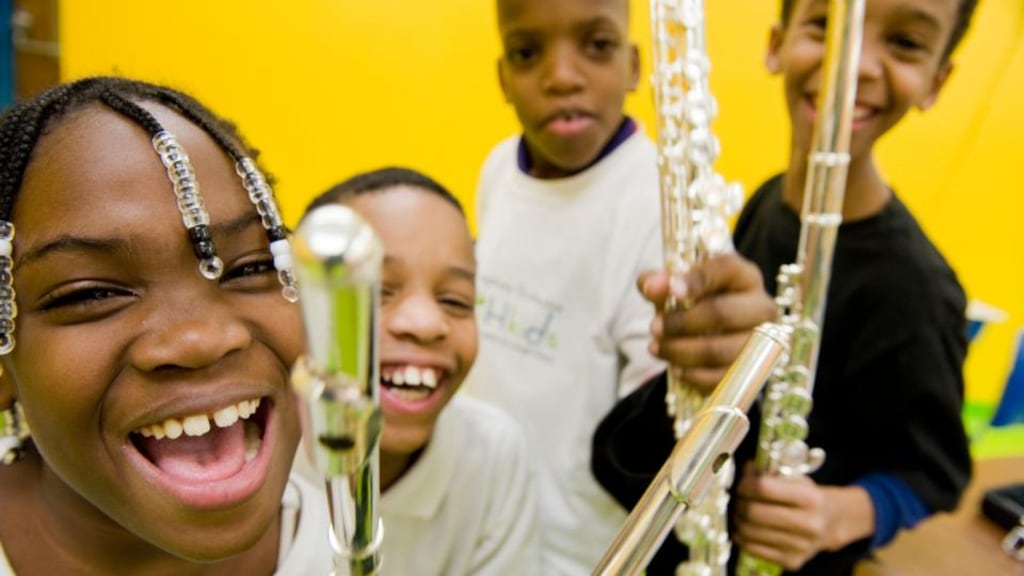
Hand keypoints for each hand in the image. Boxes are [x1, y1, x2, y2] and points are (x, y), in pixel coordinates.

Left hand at [639, 252, 775, 393]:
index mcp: (744, 275)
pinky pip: (723, 377)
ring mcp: (762, 340)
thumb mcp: (676, 289)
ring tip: (657, 348)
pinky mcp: (755, 370)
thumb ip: (659, 283)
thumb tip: (651, 286)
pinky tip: (676, 368)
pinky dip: (694, 375)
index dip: (698, 280)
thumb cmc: (697, 304)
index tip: (672, 291)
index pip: (726, 269)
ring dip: (682, 352)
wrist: (717, 335)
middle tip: (654, 327)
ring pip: (721, 350)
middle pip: (723, 313)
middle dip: (681, 323)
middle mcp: (760, 305)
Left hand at [733, 462, 873, 570]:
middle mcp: (809, 524)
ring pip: (749, 532)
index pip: (763, 488)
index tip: (742, 485)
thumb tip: (745, 470)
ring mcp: (801, 546)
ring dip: (737, 520)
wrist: (831, 523)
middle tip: (737, 500)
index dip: (745, 485)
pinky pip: (753, 549)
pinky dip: (742, 538)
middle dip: (739, 504)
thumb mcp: (794, 478)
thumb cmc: (807, 497)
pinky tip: (745, 529)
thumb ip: (768, 472)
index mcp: (810, 498)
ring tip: (740, 513)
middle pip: (753, 512)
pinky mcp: (792, 561)